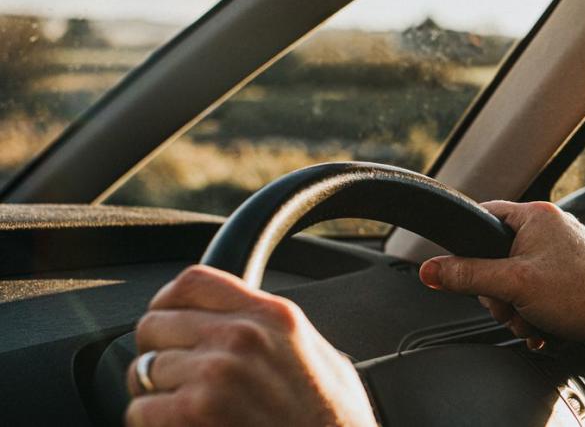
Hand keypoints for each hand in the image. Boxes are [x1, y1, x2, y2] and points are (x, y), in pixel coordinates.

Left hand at [125, 265, 376, 426]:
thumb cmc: (334, 423)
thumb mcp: (322, 358)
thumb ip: (277, 334)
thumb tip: (245, 323)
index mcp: (273, 316)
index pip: (194, 282)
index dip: (168, 302)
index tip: (167, 320)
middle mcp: (242, 336)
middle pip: (155, 324)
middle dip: (158, 353)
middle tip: (177, 379)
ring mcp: (215, 373)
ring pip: (142, 371)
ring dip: (157, 395)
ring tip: (189, 412)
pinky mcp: (193, 412)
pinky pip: (140, 410)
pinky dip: (152, 423)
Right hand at [418, 201, 584, 374]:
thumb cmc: (582, 295)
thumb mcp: (513, 285)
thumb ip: (467, 275)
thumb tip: (430, 270)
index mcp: (536, 215)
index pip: (484, 216)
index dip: (469, 245)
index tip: (463, 269)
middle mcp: (550, 228)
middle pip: (495, 257)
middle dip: (499, 293)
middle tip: (511, 306)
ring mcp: (561, 252)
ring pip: (514, 280)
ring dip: (516, 309)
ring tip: (533, 320)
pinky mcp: (569, 275)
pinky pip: (535, 291)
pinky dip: (534, 313)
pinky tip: (543, 327)